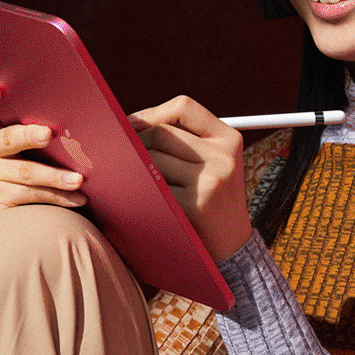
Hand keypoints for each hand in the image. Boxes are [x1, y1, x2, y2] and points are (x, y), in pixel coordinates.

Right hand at [0, 84, 88, 213]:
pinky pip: (30, 195)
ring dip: (54, 176)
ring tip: (78, 179)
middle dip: (28, 136)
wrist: (32, 202)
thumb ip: (44, 125)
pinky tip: (78, 198)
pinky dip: (57, 197)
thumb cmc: (43, 156)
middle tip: (47, 134)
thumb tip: (77, 118)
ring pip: (24, 172)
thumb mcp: (38, 138)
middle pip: (6, 139)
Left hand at [129, 96, 253, 260]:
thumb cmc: (213, 201)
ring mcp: (210, 181)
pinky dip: (140, 189)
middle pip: (161, 133)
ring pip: (152, 159)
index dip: (152, 113)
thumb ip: (185, 141)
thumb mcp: (215, 163)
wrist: (232, 247)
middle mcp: (224, 157)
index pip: (184, 107)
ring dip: (135, 168)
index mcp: (229, 139)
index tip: (132, 125)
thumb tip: (130, 123)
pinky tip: (141, 197)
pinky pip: (151, 186)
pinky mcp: (194, 205)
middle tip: (122, 156)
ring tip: (134, 179)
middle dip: (136, 143)